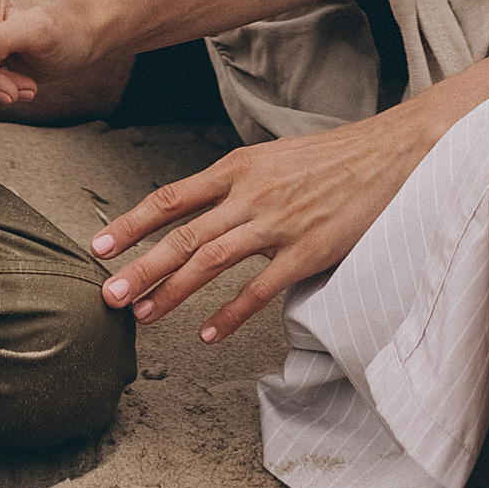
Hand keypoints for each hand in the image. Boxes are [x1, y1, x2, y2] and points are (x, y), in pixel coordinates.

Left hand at [88, 103, 433, 343]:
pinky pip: (260, 289)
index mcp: (237, 167)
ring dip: (173, 291)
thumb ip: (233, 184)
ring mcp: (278, 224)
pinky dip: (230, 314)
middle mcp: (250, 194)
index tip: (98, 246)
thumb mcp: (271, 158)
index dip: (131, 224)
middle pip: (182, 234)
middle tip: (108, 294)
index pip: (170, 198)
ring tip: (144, 316)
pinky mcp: (308, 251)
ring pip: (211, 261)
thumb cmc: (329, 158)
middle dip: (140, 267)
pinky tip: (208, 334)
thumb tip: (195, 211)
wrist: (389, 152)